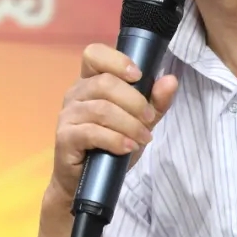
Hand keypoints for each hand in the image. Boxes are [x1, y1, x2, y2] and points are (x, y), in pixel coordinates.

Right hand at [50, 43, 178, 203]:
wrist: (89, 182)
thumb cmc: (112, 146)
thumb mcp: (140, 122)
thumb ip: (155, 101)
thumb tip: (170, 80)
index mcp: (90, 81)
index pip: (94, 54)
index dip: (117, 60)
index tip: (138, 75)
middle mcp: (76, 93)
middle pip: (104, 83)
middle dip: (134, 101)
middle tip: (149, 119)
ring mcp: (67, 115)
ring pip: (101, 109)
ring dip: (129, 124)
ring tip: (143, 138)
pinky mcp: (65, 138)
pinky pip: (92, 132)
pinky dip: (115, 139)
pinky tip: (128, 147)